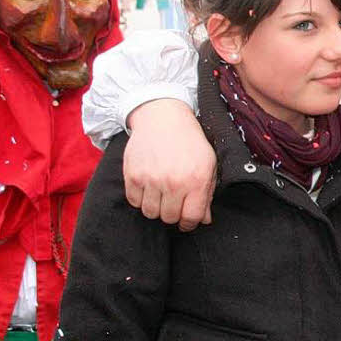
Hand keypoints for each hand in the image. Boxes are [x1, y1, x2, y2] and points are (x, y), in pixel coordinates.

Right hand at [124, 98, 215, 231]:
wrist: (163, 117)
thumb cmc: (189, 142)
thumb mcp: (207, 164)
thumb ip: (207, 194)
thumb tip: (205, 220)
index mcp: (196, 180)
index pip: (191, 218)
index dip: (190, 223)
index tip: (187, 220)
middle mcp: (173, 182)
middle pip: (169, 218)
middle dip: (173, 213)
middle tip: (173, 201)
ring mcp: (151, 179)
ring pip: (151, 213)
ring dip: (156, 207)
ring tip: (160, 194)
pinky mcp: (132, 174)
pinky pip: (134, 201)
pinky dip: (140, 199)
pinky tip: (148, 188)